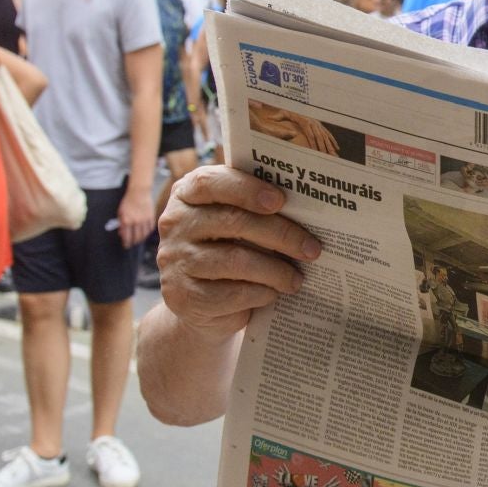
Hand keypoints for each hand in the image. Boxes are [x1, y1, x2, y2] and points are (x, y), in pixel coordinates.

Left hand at [119, 185, 156, 248]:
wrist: (139, 192)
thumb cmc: (127, 202)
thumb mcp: (120, 213)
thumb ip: (121, 224)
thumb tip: (121, 234)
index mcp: (127, 221)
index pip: (127, 237)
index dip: (126, 243)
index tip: (126, 246)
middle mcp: (136, 222)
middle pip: (136, 237)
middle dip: (133, 242)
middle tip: (132, 244)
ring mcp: (144, 220)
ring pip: (144, 234)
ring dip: (141, 239)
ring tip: (138, 240)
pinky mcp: (151, 217)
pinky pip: (150, 228)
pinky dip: (147, 232)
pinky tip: (144, 233)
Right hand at [157, 166, 320, 341]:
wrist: (198, 304)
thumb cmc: (225, 249)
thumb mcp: (234, 223)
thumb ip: (254, 207)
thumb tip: (307, 205)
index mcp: (187, 194)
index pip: (211, 182)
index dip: (247, 189)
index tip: (281, 201)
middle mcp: (175, 223)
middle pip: (233, 221)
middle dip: (281, 234)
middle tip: (312, 248)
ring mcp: (176, 261)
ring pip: (236, 260)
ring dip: (276, 270)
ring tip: (297, 278)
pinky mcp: (184, 297)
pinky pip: (233, 293)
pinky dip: (261, 293)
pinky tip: (274, 293)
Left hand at [251, 103, 337, 155]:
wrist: (299, 104)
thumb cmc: (290, 110)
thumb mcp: (283, 112)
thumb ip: (277, 116)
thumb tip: (268, 117)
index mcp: (306, 122)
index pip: (311, 135)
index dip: (314, 143)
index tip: (316, 151)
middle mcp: (314, 123)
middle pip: (320, 137)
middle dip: (324, 147)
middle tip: (327, 156)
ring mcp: (319, 124)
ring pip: (326, 137)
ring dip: (330, 146)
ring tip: (334, 155)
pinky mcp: (321, 126)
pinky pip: (328, 134)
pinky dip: (333, 141)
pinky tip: (337, 149)